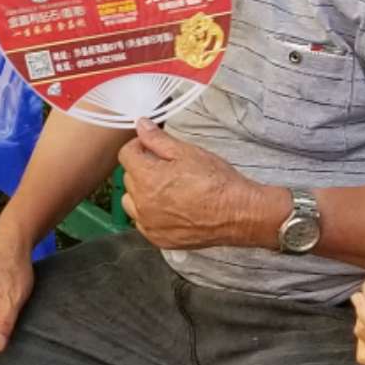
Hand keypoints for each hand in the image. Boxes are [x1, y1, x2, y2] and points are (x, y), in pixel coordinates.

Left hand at [117, 121, 275, 250]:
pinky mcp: (159, 239)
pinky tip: (169, 208)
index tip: (151, 146)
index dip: (138, 146)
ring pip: (132, 202)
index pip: (126, 155)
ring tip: (166, 189)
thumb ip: (158, 139)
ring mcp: (149, 224)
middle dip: (142, 168)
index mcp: (146, 178)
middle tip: (166, 167)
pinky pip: (143, 223)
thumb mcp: (188, 152)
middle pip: (129, 178)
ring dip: (142, 193)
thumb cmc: (217, 182)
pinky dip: (150, 214)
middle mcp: (142, 203)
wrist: (239, 214)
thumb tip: (140, 125)